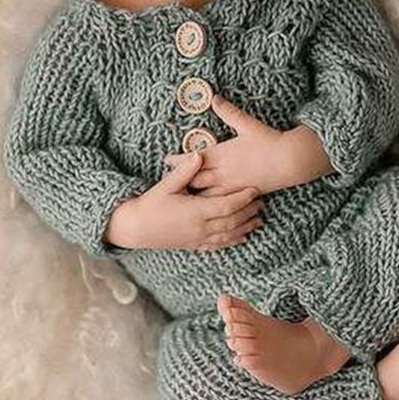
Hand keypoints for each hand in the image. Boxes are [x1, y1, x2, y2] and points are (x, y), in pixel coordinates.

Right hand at [104, 151, 263, 251]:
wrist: (136, 228)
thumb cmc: (150, 204)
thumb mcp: (166, 185)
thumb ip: (185, 171)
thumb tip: (199, 154)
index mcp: (195, 211)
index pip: (227, 205)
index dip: (243, 198)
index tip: (255, 190)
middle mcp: (200, 227)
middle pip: (232, 221)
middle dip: (249, 212)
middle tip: (262, 202)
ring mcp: (198, 238)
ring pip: (228, 234)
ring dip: (245, 227)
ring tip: (258, 219)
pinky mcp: (194, 245)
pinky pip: (219, 244)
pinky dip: (233, 240)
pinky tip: (242, 236)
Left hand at [167, 95, 331, 195]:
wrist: (290, 161)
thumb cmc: (269, 142)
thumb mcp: (247, 125)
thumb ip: (229, 112)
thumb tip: (214, 97)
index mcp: (222, 154)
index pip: (193, 159)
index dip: (178, 160)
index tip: (167, 160)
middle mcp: (224, 172)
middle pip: (196, 180)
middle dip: (183, 180)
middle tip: (170, 181)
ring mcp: (233, 186)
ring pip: (207, 195)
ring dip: (195, 195)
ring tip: (183, 197)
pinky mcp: (243, 194)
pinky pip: (222, 203)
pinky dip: (212, 204)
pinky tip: (206, 208)